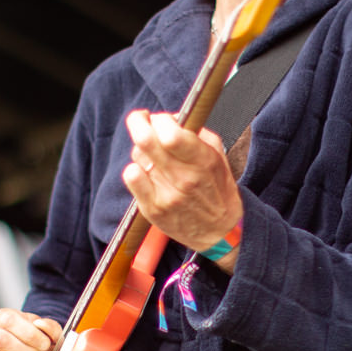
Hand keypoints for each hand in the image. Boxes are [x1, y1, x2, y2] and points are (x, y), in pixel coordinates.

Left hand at [121, 109, 242, 269]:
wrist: (220, 233)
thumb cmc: (218, 190)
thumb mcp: (218, 157)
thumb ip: (197, 133)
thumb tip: (172, 117)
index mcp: (203, 161)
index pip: (170, 134)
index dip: (161, 119)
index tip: (162, 119)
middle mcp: (184, 178)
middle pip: (146, 141)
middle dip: (139, 122)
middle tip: (141, 119)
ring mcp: (166, 195)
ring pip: (138, 156)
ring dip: (142, 149)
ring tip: (153, 155)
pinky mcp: (153, 209)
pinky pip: (131, 178)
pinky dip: (133, 169)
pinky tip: (143, 171)